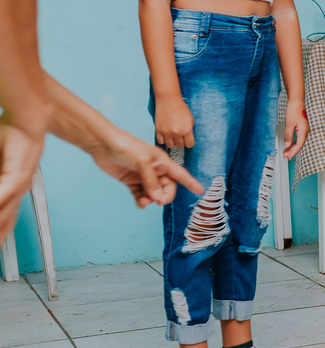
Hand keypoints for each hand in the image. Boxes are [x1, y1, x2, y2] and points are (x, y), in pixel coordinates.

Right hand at [0, 116, 45, 237]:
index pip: (4, 220)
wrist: (27, 120)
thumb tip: (0, 183)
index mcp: (13, 189)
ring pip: (3, 215)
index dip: (0, 234)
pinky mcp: (17, 176)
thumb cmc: (10, 137)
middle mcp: (17, 191)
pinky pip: (2, 195)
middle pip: (4, 224)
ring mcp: (18, 185)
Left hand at [89, 126, 204, 207]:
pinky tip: (140, 204)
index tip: (200, 191)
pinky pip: (139, 193)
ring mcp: (142, 175)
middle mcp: (154, 169)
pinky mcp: (129, 179)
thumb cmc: (125, 147)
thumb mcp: (142, 163)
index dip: (191, 183)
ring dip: (150, 199)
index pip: (181, 174)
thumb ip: (151, 181)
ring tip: (143, 203)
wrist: (102, 143)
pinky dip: (140, 200)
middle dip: (164, 196)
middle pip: (166, 187)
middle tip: (157, 202)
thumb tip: (158, 198)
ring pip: (153, 192)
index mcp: (162, 162)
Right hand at [154, 95, 193, 149]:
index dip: (189, 142)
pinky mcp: (158, 130)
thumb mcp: (191, 119)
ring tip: (172, 135)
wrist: (169, 101)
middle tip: (180, 135)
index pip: (189, 145)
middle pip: (180, 145)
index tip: (187, 140)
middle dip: (181, 141)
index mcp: (187, 130)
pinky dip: (163, 139)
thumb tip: (188, 139)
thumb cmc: (181, 108)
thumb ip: (190, 130)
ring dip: (172, 141)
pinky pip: (161, 142)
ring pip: (170, 145)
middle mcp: (177, 133)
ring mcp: (167, 132)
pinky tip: (166, 135)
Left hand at [282, 99, 308, 158]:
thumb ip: (288, 135)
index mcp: (304, 131)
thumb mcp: (289, 124)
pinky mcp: (301, 127)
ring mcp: (304, 129)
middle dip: (292, 151)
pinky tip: (289, 144)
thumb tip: (287, 144)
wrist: (296, 102)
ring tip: (286, 152)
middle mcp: (305, 131)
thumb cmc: (294, 110)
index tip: (288, 156)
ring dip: (292, 147)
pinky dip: (293, 142)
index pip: (299, 145)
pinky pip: (298, 137)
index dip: (293, 152)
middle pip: (299, 144)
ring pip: (298, 141)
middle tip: (285, 156)